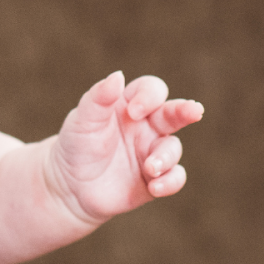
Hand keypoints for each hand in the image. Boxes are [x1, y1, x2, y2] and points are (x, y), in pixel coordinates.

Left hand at [46, 71, 203, 224]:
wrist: (69, 186)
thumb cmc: (75, 145)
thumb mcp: (82, 120)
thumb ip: (98, 98)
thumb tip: (118, 75)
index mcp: (130, 106)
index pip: (151, 90)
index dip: (149, 96)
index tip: (134, 112)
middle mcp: (146, 126)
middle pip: (174, 113)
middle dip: (186, 110)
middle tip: (195, 111)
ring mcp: (152, 152)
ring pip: (174, 148)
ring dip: (166, 157)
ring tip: (150, 168)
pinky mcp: (155, 179)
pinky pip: (175, 177)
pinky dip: (170, 181)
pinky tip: (154, 187)